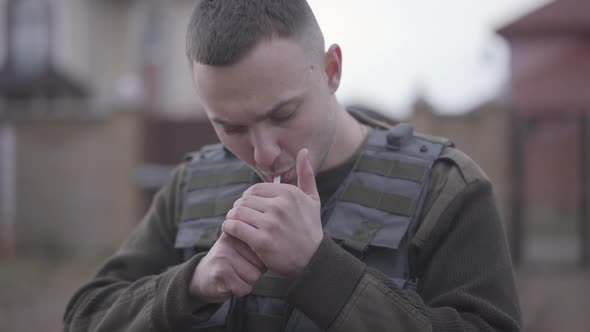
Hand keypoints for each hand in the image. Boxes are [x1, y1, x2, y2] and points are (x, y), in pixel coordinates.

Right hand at [190, 232, 266, 302]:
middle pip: (260, 265)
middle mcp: (231, 240)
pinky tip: (228, 284)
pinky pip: (243, 288)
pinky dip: (239, 291)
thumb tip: (278, 250)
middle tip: (238, 269)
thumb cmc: (230, 263)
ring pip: (254, 277)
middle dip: (253, 272)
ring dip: (246, 282)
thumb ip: (258, 244)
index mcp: (239, 232)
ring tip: (233, 275)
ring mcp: (224, 255)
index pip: (264, 250)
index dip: (259, 262)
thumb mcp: (242, 247)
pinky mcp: (220, 272)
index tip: (246, 260)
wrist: (202, 277)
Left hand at [222, 148, 322, 277]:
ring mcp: (270, 224)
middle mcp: (280, 206)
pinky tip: (232, 232)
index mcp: (289, 194)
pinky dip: (229, 228)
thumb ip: (306, 174)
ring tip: (235, 223)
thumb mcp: (312, 200)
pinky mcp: (262, 241)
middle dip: (239, 208)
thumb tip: (304, 150)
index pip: (255, 189)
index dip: (249, 199)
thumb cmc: (310, 229)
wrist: (312, 260)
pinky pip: (235, 227)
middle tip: (240, 217)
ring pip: (237, 212)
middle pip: (244, 200)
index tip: (250, 208)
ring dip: (232, 218)